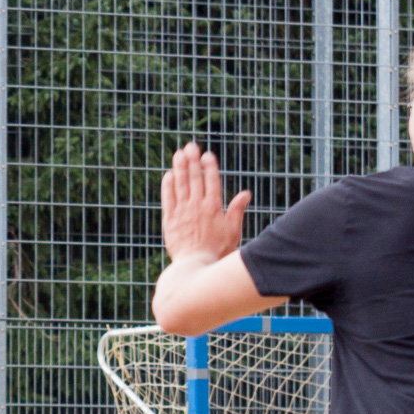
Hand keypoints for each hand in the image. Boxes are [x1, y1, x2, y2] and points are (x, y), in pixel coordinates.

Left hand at [161, 141, 251, 262]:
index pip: (211, 180)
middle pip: (194, 178)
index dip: (209, 166)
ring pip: (180, 184)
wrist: (195, 267)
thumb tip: (245, 193)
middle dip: (192, 160)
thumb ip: (236, 210)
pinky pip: (168, 198)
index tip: (207, 155)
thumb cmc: (217, 252)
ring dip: (179, 168)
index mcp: (214, 207)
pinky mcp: (170, 220)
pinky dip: (168, 186)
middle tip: (190, 146)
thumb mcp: (233, 231)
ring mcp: (182, 212)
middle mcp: (197, 206)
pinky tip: (168, 175)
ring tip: (178, 154)